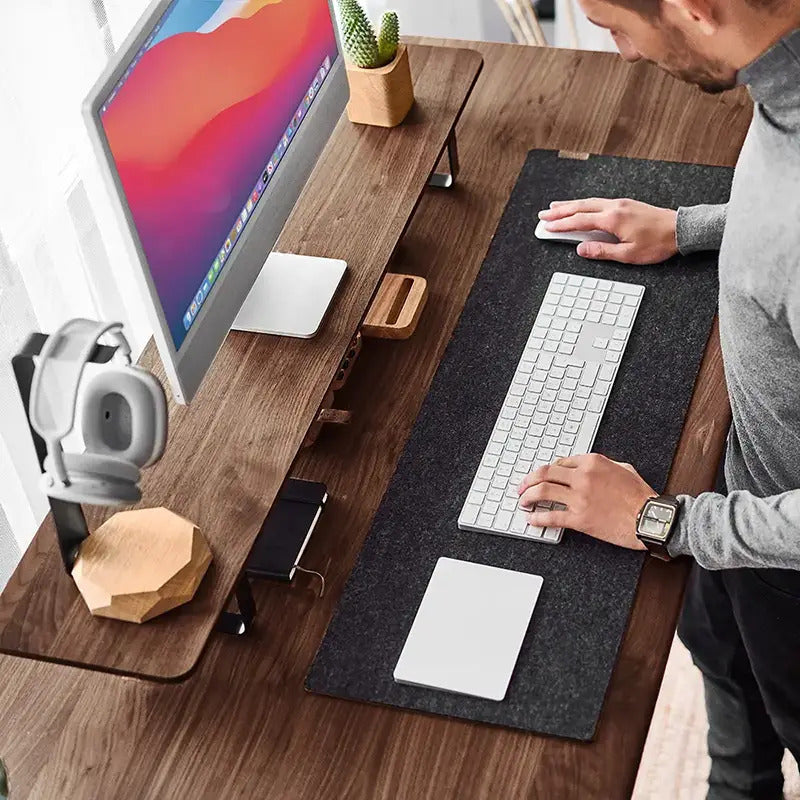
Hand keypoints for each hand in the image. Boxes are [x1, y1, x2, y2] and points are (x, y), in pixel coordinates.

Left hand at [517, 454, 655, 549]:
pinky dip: (537, 518)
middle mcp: (583, 477)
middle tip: (521, 487)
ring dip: (527, 496)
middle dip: (528, 480)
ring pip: (542, 492)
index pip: (560, 463)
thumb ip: (603, 464)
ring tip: (522, 501)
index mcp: (592, 462)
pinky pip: (551, 517)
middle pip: (544, 473)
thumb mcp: (624, 468)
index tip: (542, 478)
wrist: (650, 518)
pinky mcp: (580, 519)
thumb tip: (587, 467)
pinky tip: (531, 520)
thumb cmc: (641, 496)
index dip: (547, 471)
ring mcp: (580, 498)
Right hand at [538, 198, 677, 264]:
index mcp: (612, 219)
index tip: (547, 227)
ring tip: (556, 207)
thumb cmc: (658, 243)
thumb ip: (602, 251)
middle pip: (580, 207)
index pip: (579, 221)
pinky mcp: (626, 204)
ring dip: (570, 205)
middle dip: (560, 211)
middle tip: (544, 215)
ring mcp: (621, 203)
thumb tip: (582, 249)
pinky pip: (599, 201)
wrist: (680, 229)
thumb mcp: (628, 254)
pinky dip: (585, 204)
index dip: (561, 225)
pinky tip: (581, 206)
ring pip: (589, 202)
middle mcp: (614, 207)